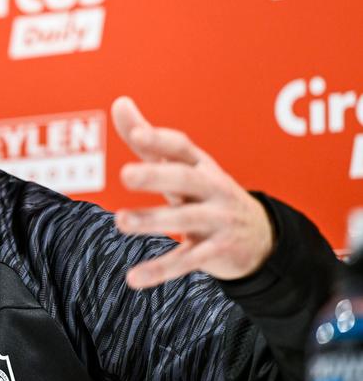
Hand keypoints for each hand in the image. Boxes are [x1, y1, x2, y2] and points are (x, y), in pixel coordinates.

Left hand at [111, 96, 273, 288]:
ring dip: (151, 221)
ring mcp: (216, 221)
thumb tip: (119, 101)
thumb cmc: (205, 193)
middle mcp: (212, 189)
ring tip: (120, 221)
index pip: (181, 147)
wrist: (260, 237)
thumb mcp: (182, 166)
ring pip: (184, 219)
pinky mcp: (215, 252)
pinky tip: (133, 278)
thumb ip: (148, 139)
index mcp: (201, 165)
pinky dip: (160, 270)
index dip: (160, 140)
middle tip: (125, 174)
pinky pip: (187, 261)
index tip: (136, 133)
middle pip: (185, 178)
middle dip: (156, 176)